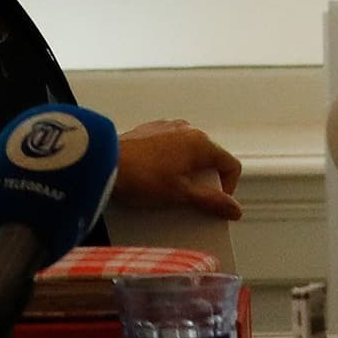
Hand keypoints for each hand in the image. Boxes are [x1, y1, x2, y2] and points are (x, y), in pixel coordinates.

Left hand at [117, 118, 244, 219]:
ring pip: (188, 154)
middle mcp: (188, 130)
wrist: (103, 163)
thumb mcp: (180, 194)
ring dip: (185, 173)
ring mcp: (168, 128)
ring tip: (167, 192)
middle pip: (209, 160)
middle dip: (203, 182)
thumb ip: (211, 201)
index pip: (231, 165)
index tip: (214, 205)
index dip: (227, 189)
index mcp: (201, 143)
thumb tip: (234, 208)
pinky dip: (168, 164)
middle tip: (189, 201)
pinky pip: (169, 149)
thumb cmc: (142, 177)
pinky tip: (152, 180)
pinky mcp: (150, 131)